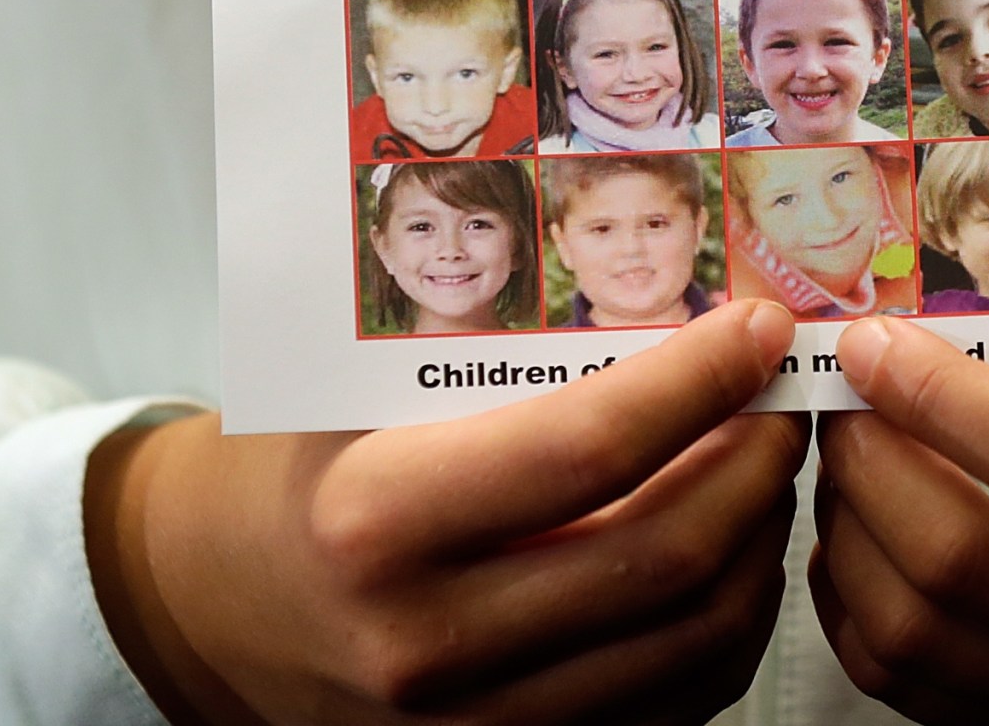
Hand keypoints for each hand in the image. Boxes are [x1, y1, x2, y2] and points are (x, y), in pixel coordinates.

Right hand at [86, 300, 809, 725]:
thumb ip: (490, 356)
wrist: (202, 607)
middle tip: (786, 396)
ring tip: (768, 465)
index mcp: (376, 523)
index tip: (757, 328)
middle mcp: (427, 643)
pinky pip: (672, 705)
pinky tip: (733, 552)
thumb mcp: (352, 391)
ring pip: (692, 643)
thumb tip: (669, 302)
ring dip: (760, 543)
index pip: (589, 449)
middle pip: (664, 554)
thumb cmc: (290, 473)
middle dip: (757, 461)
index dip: (699, 382)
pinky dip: (728, 626)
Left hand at [811, 316, 988, 725]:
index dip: (941, 396)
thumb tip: (915, 320)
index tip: (876, 345)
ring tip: (848, 460)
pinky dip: (858, 607)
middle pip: (965, 562)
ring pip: (918, 637)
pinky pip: (911, 689)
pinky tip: (863, 537)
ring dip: (848, 533)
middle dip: (870, 464)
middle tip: (842, 401)